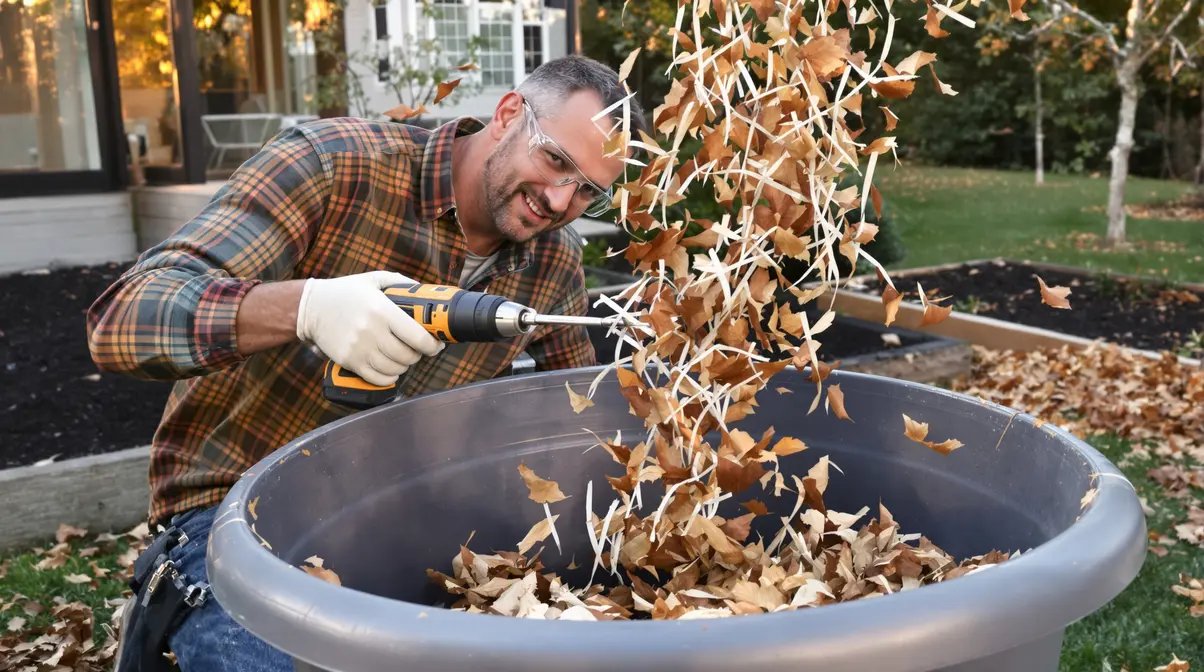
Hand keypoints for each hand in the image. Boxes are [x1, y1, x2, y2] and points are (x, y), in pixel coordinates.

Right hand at [295, 271, 444, 386]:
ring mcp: (359, 349)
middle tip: (418, 349)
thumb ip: (400, 283)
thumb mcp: (373, 279)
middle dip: (418, 355)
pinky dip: (389, 377)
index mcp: (382, 310)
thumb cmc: (345, 292)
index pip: (416, 336)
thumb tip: (424, 291)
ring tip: (404, 357)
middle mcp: (371, 332)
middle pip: (407, 356)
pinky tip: (391, 368)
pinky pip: (378, 378)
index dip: (432, 345)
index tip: (436, 344)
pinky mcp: (349, 361)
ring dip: (404, 366)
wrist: (310, 307)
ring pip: (394, 369)